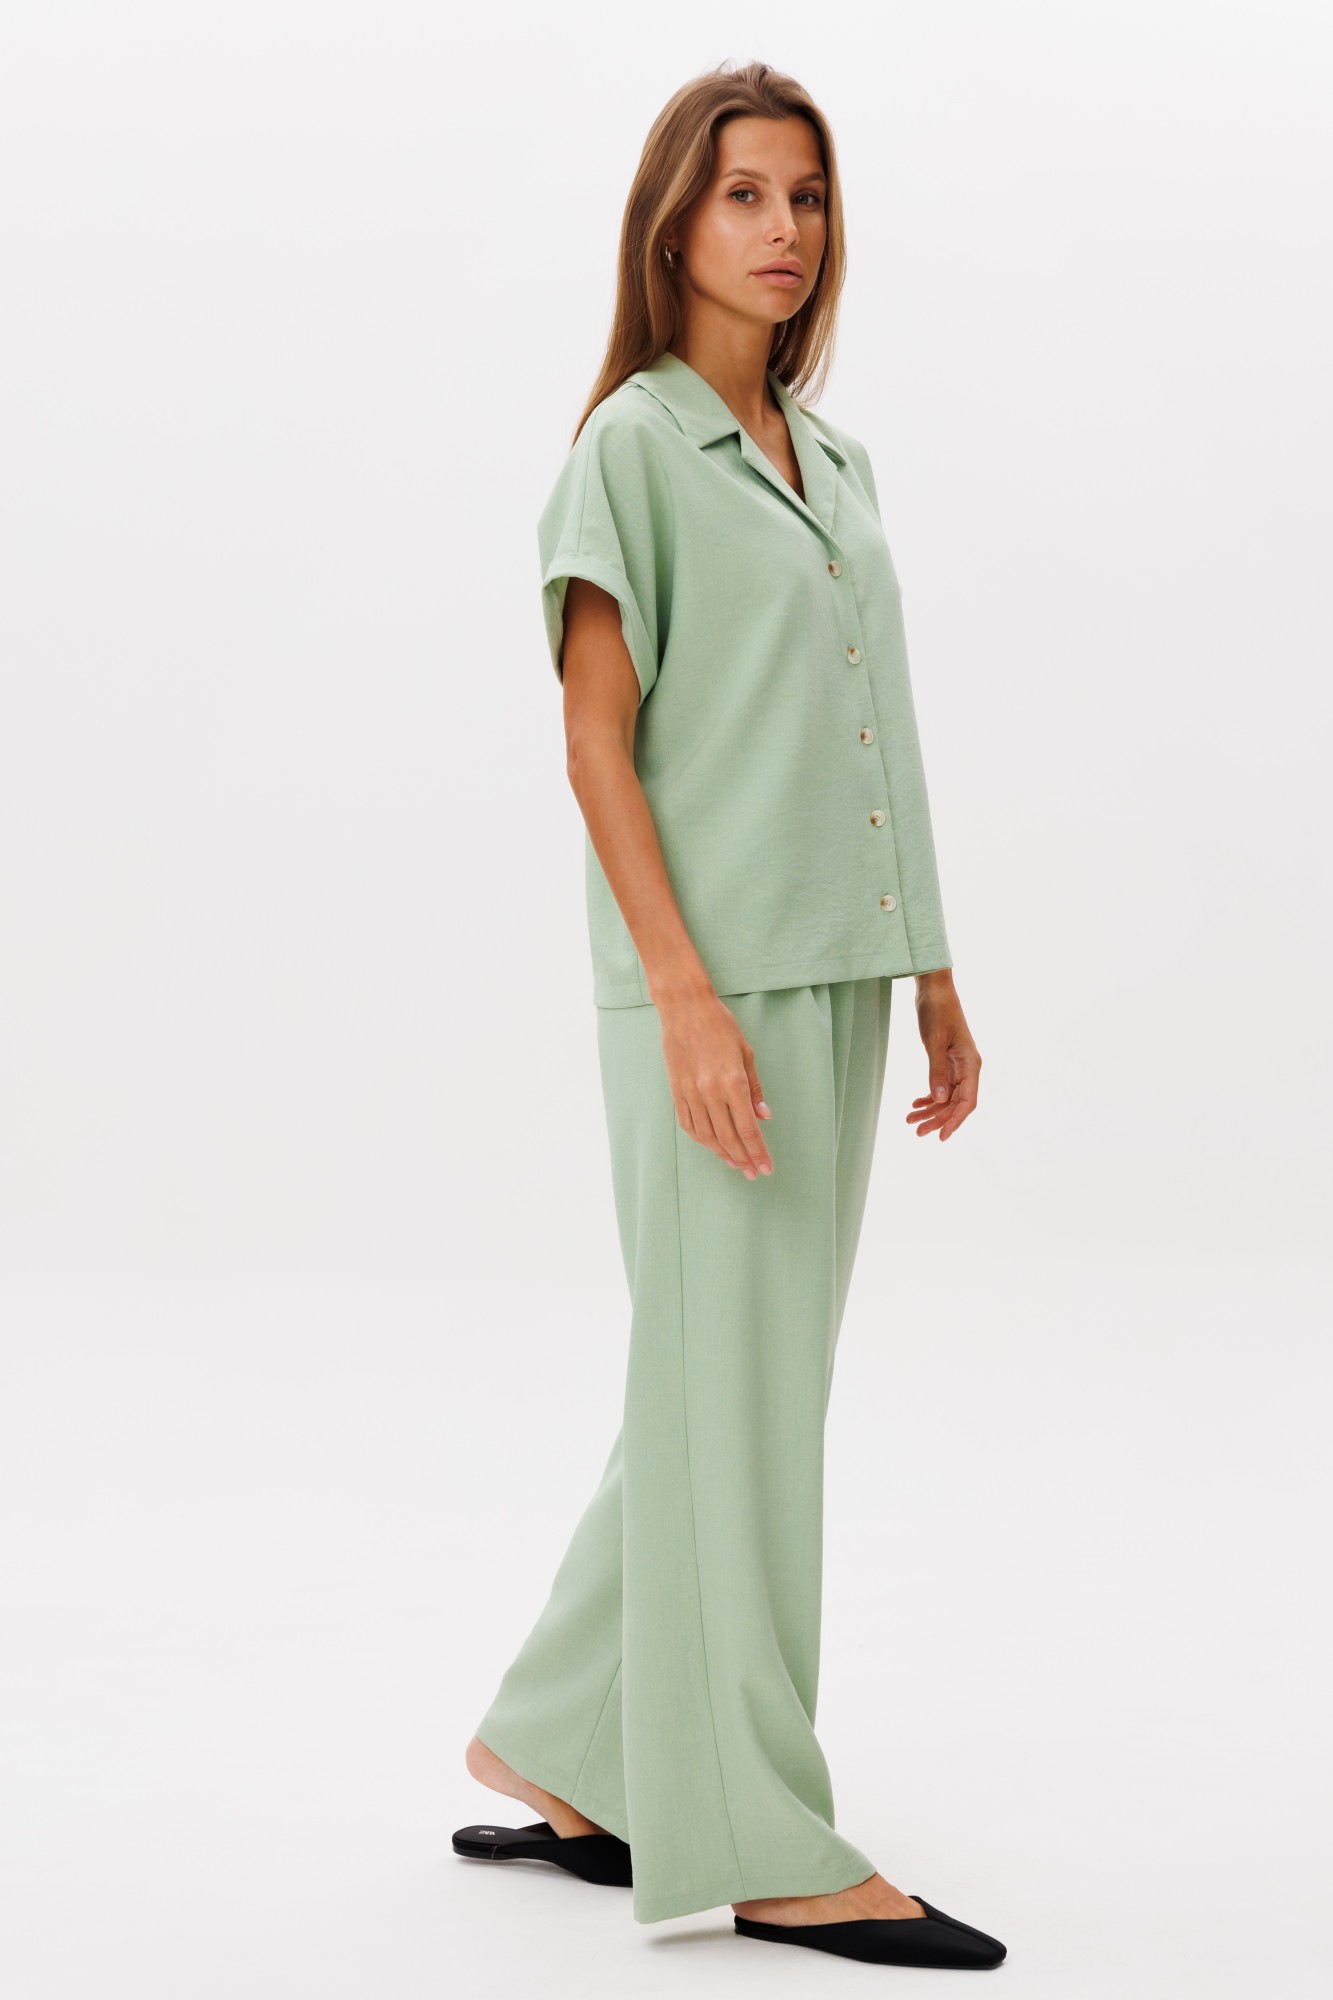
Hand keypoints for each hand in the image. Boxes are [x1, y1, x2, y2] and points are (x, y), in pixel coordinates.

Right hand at [657, 991, 774, 1179]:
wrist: (684, 1007)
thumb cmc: (720, 1025)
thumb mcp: (746, 1053)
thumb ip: (754, 1087)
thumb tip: (764, 1116)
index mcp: (731, 1082)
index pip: (748, 1129)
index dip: (758, 1152)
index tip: (766, 1168)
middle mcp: (709, 1092)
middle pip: (728, 1138)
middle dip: (743, 1159)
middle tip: (753, 1173)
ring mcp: (689, 1093)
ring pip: (706, 1136)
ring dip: (722, 1153)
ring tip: (735, 1163)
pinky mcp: (676, 1090)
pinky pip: (688, 1124)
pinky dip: (701, 1139)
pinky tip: (711, 1145)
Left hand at [907, 972, 979, 1141]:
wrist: (934, 988)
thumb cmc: (937, 1010)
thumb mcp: (934, 1042)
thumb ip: (936, 1071)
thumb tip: (938, 1100)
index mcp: (970, 1063)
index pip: (967, 1101)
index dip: (955, 1121)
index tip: (941, 1137)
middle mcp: (968, 1067)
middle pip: (955, 1102)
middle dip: (937, 1119)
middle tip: (916, 1132)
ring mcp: (958, 1064)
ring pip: (947, 1096)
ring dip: (930, 1110)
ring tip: (910, 1121)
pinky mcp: (947, 1060)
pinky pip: (941, 1085)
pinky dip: (929, 1096)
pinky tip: (915, 1104)